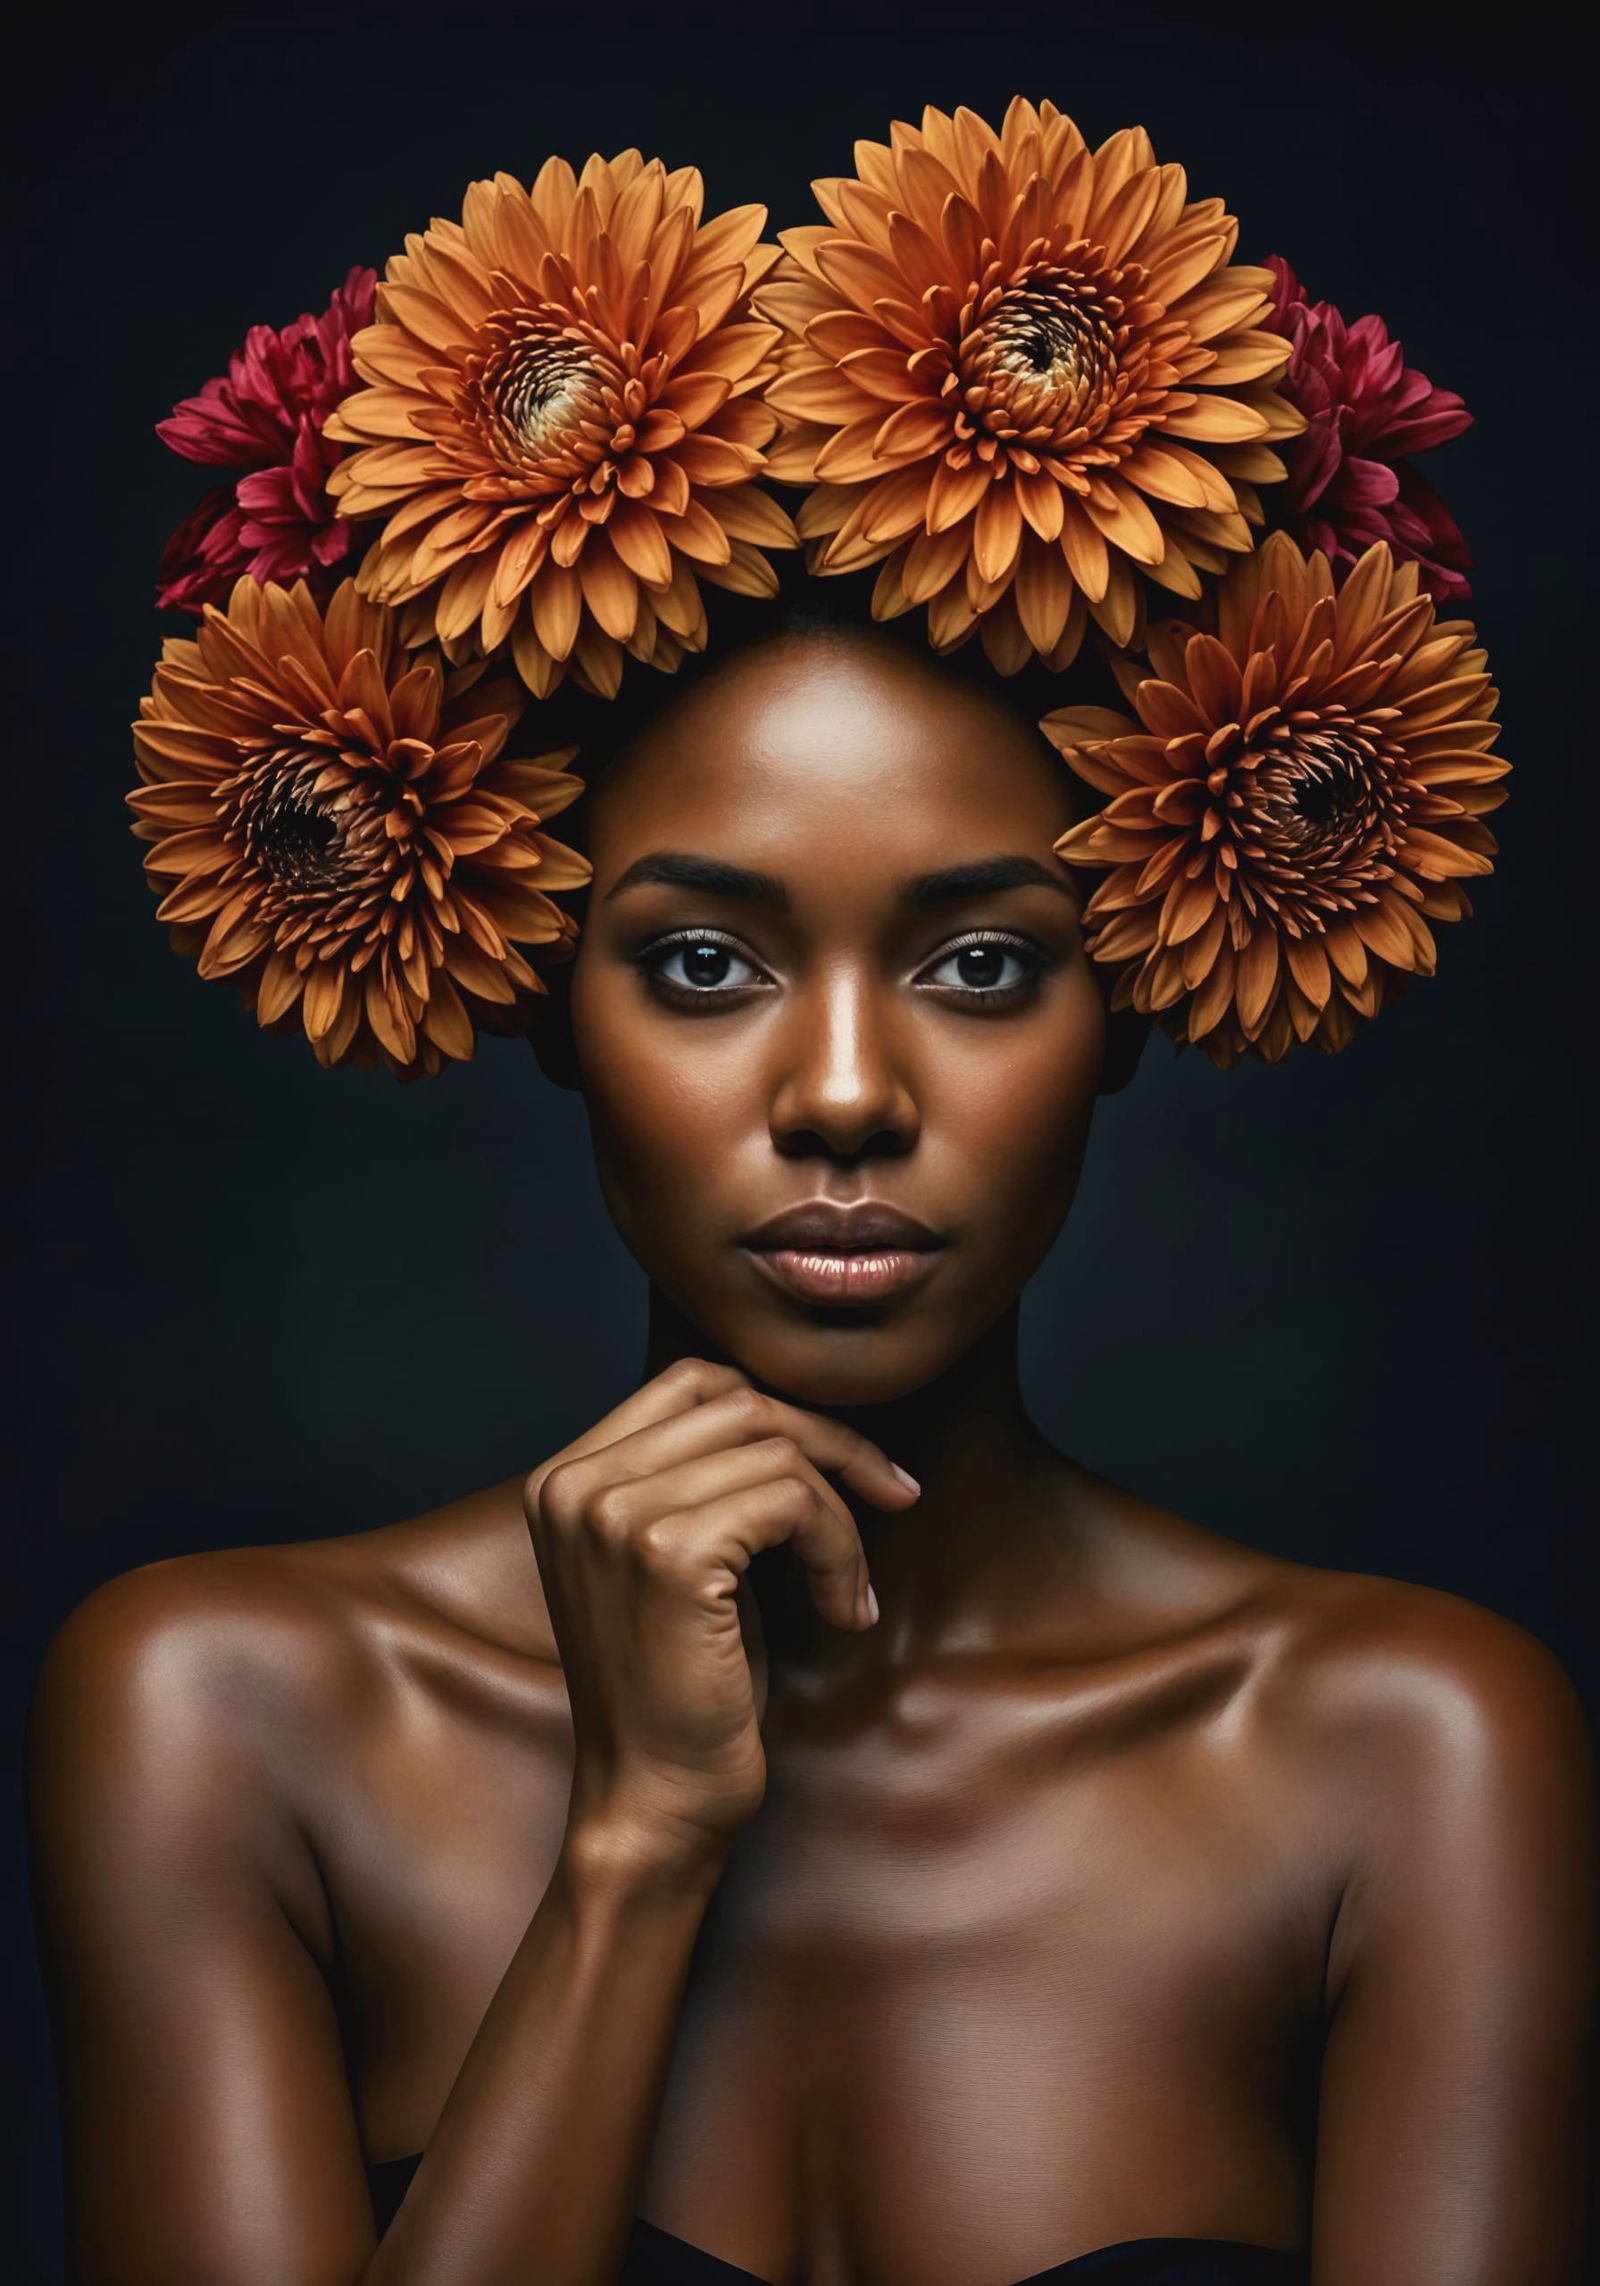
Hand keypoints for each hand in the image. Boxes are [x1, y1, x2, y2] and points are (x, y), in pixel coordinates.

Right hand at [523, 1358, 918, 1875]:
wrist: (651, 1804)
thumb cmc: (680, 1691)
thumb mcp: (674, 1559)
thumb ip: (700, 1478)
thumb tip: (799, 1413)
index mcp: (563, 1477)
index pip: (693, 1382)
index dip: (785, 1414)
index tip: (854, 1467)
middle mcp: (574, 1483)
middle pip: (739, 1403)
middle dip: (832, 1447)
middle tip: (893, 1497)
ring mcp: (613, 1514)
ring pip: (775, 1450)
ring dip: (841, 1514)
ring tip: (851, 1588)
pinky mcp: (669, 1553)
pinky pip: (794, 1501)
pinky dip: (841, 1548)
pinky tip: (846, 1610)